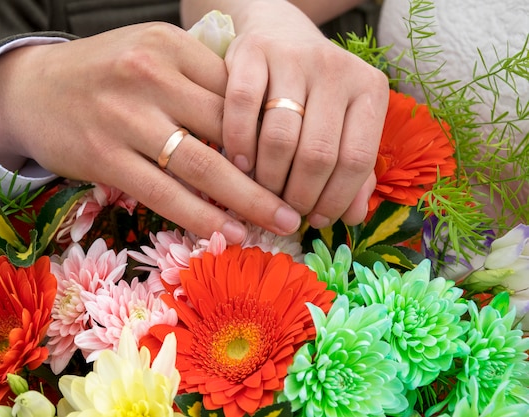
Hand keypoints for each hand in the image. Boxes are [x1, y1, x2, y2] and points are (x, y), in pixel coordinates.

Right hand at [0, 22, 301, 243]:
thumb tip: (256, 126)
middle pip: (229, 131)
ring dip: (248, 201)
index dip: (271, 134)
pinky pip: (165, 193)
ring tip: (279, 223)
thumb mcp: (151, 55)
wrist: (30, 89)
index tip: (295, 164)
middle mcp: (151, 76)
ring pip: (204, 167)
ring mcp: (125, 117)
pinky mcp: (105, 156)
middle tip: (301, 201)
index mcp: (171, 46)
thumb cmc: (104, 75)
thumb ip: (199, 79)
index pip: (237, 94)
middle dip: (271, 172)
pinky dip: (202, 217)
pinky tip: (229, 232)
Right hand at [218, 0, 388, 227]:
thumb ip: (353, 170)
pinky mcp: (253, 52)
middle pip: (318, 154)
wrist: (279, 31)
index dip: (335, 199)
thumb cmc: (313, 91)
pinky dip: (240, 144)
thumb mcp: (342, 123)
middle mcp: (337, 69)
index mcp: (369, 90)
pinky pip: (242, 107)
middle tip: (285, 211)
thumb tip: (352, 217)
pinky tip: (240, 163)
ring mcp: (294, 58)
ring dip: (268, 178)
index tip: (317, 219)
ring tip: (263, 193)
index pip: (357, 159)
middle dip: (299, 196)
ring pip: (281, 137)